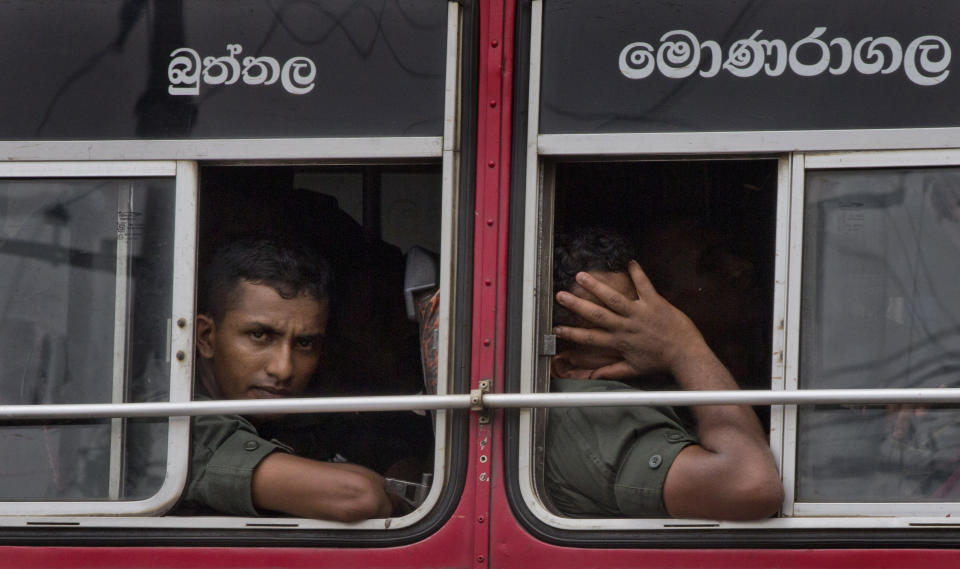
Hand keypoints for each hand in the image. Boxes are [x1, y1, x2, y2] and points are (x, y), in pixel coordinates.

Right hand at [553, 261, 705, 377]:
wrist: (686, 355)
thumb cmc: (661, 363)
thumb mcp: (634, 370)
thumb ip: (612, 371)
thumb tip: (593, 376)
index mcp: (620, 341)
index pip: (590, 338)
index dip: (572, 333)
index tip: (556, 328)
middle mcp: (626, 326)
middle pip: (596, 314)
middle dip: (577, 304)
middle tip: (561, 295)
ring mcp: (640, 312)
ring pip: (614, 298)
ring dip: (597, 286)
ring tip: (582, 276)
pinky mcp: (655, 303)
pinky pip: (644, 285)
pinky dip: (638, 273)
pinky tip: (629, 261)